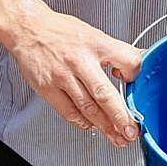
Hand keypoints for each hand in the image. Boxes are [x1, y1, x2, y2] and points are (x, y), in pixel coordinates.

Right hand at [6, 8, 144, 145]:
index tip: (137, 85)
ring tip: (117, 136)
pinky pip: (69, 111)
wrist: (28, 29)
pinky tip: (92, 125)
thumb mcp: (94, 34)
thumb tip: (137, 65)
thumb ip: (115, 51)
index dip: (135, 75)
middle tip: (131, 131)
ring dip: (104, 126)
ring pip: (87, 107)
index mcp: (96, 44)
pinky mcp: (47, 88)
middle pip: (104, 94)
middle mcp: (79, 60)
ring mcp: (62, 76)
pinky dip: (82, 121)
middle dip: (120, 117)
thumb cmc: (61, 32)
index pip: (127, 60)